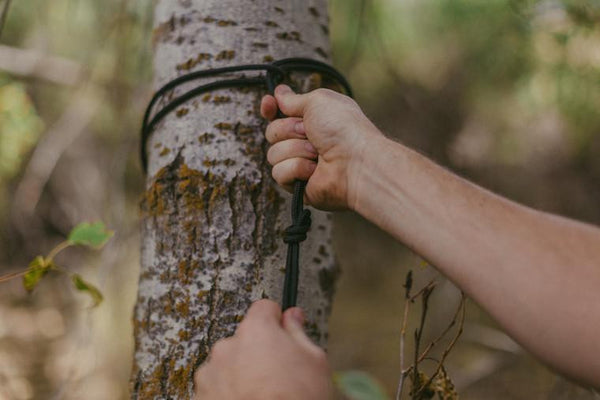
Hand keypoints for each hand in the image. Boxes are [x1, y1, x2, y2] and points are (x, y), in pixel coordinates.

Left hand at [193, 299, 331, 399]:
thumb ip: (299, 332)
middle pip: (245, 338)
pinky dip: (228, 393)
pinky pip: (217, 387)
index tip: (283, 332)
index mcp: (256, 330)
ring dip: (241, 373)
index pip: (264, 308)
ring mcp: (211, 372)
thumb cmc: (296, 399)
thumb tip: (293, 316)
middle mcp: (228, 345)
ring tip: (262, 395)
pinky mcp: (201, 396)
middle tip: (278, 374)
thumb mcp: (314, 362)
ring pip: (229, 364)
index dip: (276, 320)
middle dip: (258, 351)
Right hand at [261, 85, 382, 209]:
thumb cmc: (344, 130)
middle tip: (308, 132)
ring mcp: (301, 164)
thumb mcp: (318, 101)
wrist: (357, 163)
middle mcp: (305, 142)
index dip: (270, 109)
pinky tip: (313, 170)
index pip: (280, 114)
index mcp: (312, 121)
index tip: (269, 103)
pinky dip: (296, 168)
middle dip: (288, 129)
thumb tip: (280, 93)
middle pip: (272, 132)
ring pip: (273, 154)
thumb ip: (294, 99)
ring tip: (317, 154)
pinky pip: (279, 173)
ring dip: (294, 150)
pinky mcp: (298, 185)